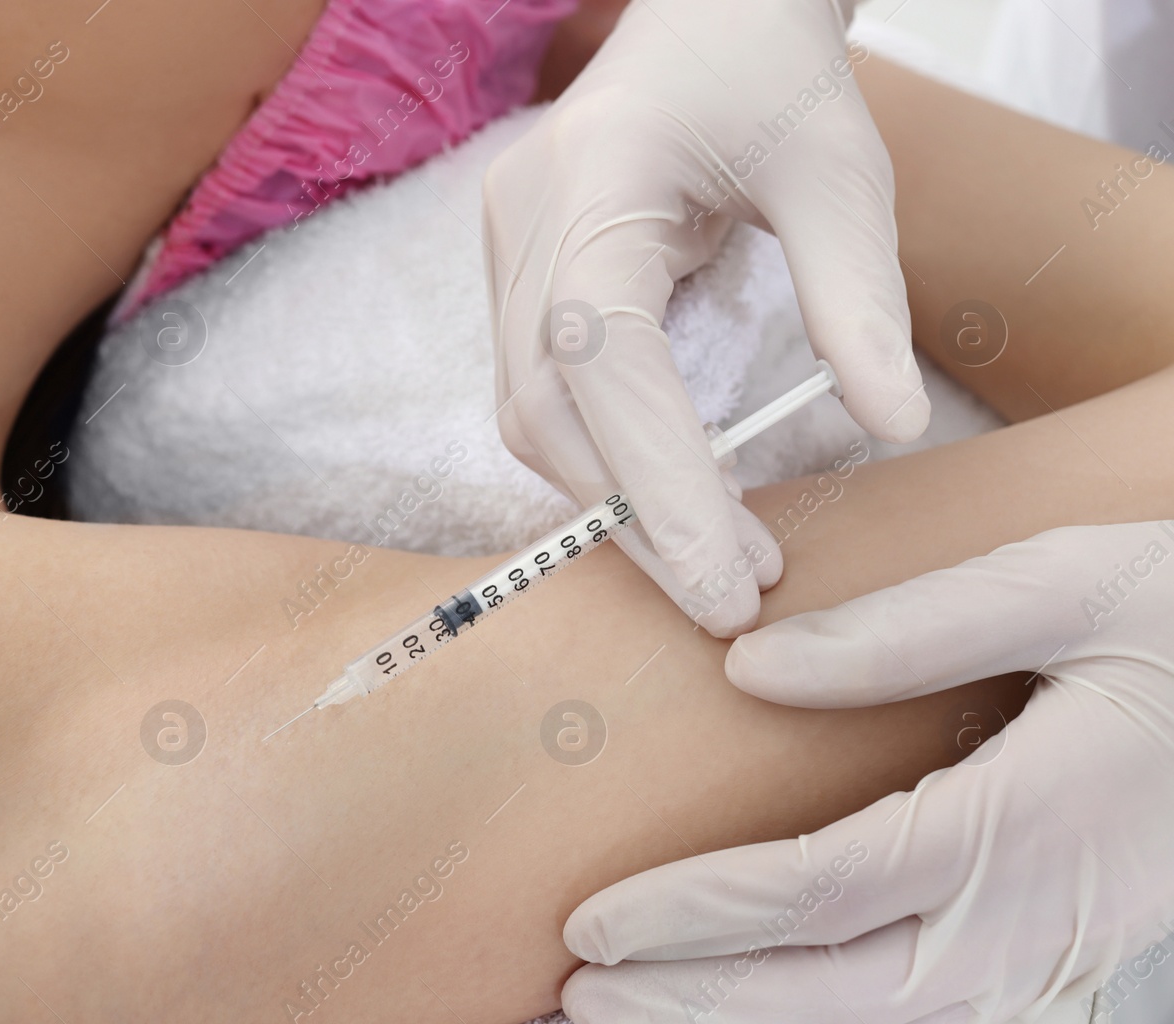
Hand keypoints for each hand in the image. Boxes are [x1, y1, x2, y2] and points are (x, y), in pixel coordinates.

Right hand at [483, 0, 927, 636]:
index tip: (726, 582)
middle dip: (635, 516)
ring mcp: (507, 251)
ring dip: (613, 499)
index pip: (604, 359)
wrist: (704, 18)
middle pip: (545, 410)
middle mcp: (527, 223)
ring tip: (715, 553)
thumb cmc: (772, 75)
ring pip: (528, 416)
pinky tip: (670, 486)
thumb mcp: (841, 170)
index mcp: (597, 181)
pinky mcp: (518, 276)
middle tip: (736, 593)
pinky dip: (601, 457)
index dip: (656, 482)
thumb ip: (859, 296)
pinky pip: (539, 394)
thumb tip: (889, 426)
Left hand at [559, 523, 1173, 1023]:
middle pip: (843, 1000)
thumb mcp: (1061, 585)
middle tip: (580, 994)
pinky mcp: (1061, 953)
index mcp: (1030, 820)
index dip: (698, 914)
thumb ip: (906, 630)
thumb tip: (748, 665)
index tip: (595, 920)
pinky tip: (762, 1008)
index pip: (823, 892)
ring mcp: (1056, 951)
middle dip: (701, 1003)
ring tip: (641, 1012)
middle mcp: (1038, 915)